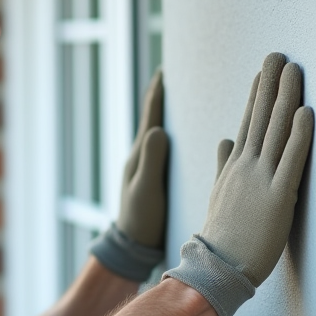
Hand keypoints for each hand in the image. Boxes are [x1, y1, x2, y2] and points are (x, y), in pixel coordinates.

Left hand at [117, 69, 168, 248]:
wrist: (133, 246)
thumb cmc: (140, 220)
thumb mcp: (147, 190)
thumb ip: (152, 161)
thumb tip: (158, 129)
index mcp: (140, 155)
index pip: (150, 115)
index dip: (158, 92)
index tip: (165, 68)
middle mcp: (142, 156)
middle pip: (153, 117)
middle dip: (162, 95)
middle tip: (174, 71)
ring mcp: (147, 166)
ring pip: (159, 131)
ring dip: (168, 111)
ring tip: (181, 95)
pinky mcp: (156, 177)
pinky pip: (165, 148)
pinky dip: (174, 133)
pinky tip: (182, 133)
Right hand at [201, 52, 312, 285]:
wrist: (218, 268)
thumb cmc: (222, 236)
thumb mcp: (219, 193)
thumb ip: (222, 165)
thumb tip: (224, 140)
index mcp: (234, 166)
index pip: (247, 122)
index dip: (257, 94)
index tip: (264, 70)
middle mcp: (246, 167)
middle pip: (260, 117)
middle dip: (270, 83)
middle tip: (278, 54)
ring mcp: (261, 180)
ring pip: (274, 131)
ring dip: (285, 97)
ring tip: (293, 69)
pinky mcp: (278, 198)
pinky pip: (291, 161)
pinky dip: (299, 135)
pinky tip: (306, 113)